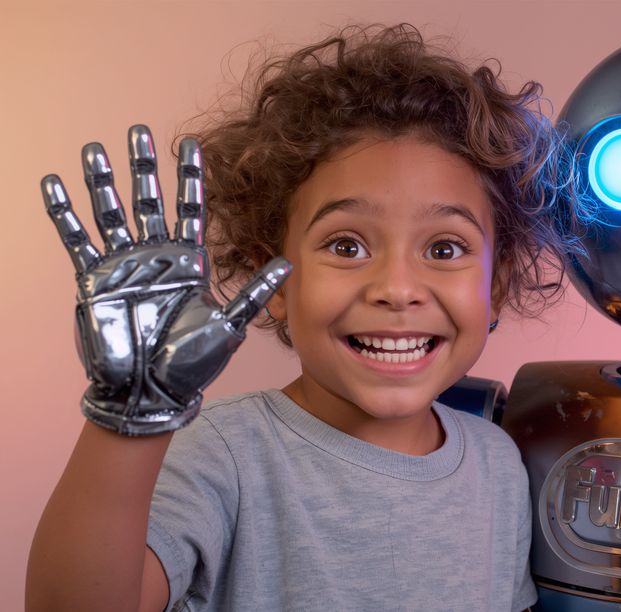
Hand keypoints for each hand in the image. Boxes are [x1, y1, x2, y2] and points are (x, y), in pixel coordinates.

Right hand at [42, 125, 289, 435]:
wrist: (152, 391)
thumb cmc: (192, 363)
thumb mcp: (229, 324)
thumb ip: (255, 291)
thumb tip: (291, 261)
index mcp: (189, 262)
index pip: (191, 208)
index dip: (190, 176)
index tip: (191, 143)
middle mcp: (155, 256)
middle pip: (149, 200)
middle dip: (145, 167)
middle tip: (140, 131)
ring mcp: (124, 266)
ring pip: (111, 212)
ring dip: (103, 181)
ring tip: (96, 148)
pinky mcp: (94, 280)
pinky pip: (76, 240)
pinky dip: (64, 212)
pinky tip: (54, 183)